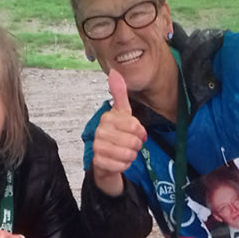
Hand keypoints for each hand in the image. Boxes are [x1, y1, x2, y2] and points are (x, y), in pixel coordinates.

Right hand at [90, 69, 146, 196]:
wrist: (104, 156)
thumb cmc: (116, 133)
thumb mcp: (121, 113)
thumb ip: (119, 94)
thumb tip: (114, 71)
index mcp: (107, 118)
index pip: (133, 125)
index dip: (140, 131)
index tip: (138, 133)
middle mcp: (100, 131)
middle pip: (132, 141)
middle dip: (136, 145)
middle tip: (131, 144)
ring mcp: (98, 147)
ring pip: (128, 154)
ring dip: (131, 155)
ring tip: (125, 152)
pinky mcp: (98, 162)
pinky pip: (121, 165)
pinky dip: (124, 165)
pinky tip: (119, 161)